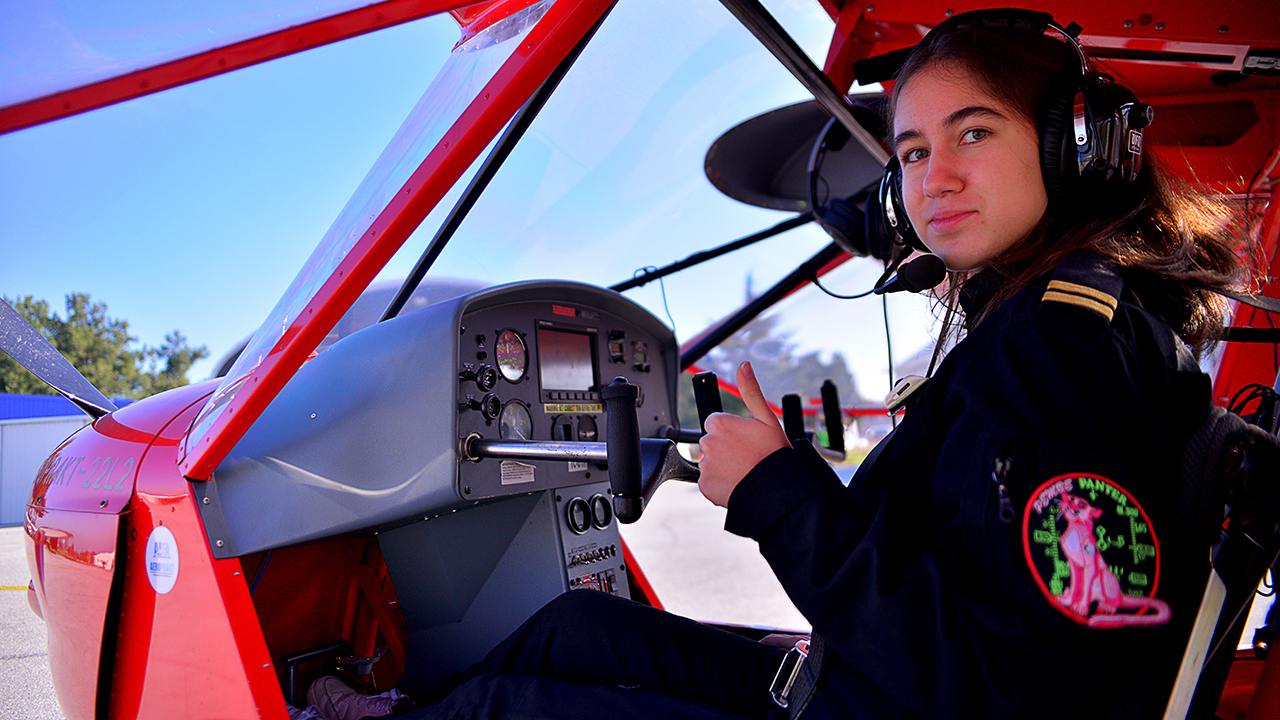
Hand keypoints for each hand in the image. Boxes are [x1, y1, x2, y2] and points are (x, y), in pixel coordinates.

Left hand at [697, 362, 788, 506]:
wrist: (776, 489)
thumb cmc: (774, 453)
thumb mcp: (767, 418)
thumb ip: (751, 391)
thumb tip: (744, 366)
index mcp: (719, 423)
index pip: (715, 423)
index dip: (731, 432)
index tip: (745, 441)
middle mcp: (707, 442)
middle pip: (711, 441)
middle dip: (725, 448)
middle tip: (746, 456)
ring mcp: (704, 465)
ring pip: (710, 462)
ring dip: (722, 465)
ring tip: (744, 470)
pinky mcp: (704, 485)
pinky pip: (709, 481)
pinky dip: (719, 482)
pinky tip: (737, 481)